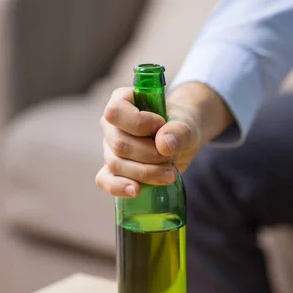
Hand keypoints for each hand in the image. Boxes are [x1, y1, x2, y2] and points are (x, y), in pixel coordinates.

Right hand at [95, 82, 233, 197]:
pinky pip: (105, 180)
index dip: (139, 123)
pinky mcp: (114, 169)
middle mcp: (112, 125)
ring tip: (170, 174)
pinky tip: (136, 191)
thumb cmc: (181, 125)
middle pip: (119, 144)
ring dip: (145, 173)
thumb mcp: (187, 125)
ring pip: (116, 164)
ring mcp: (110, 148)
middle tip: (172, 157)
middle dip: (150, 155)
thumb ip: (179, 131)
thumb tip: (163, 145)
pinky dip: (118, 187)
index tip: (161, 125)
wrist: (183, 138)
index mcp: (123, 101)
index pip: (116, 112)